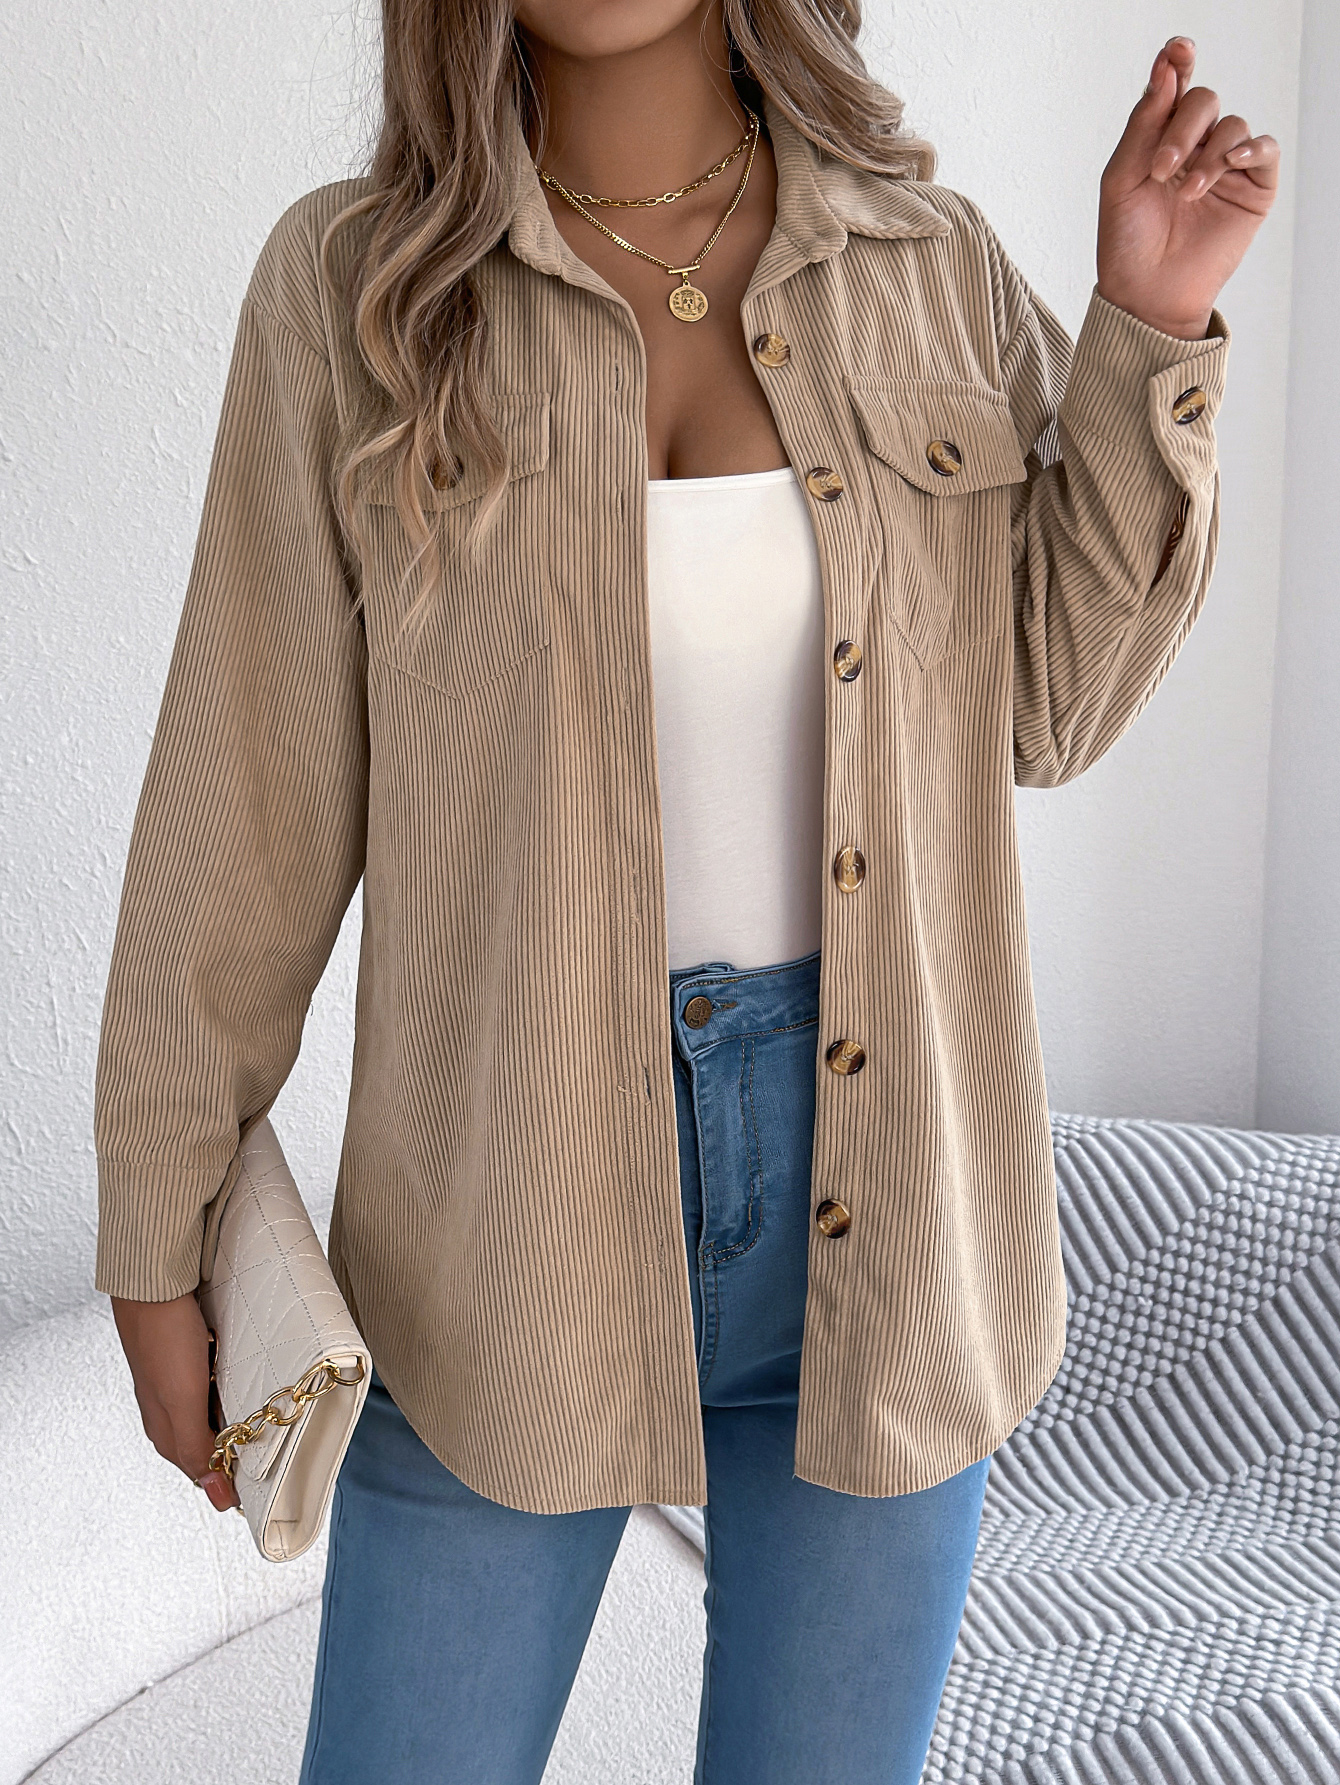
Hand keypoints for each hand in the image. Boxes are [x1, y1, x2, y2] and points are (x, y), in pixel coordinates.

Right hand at [110, 1290, 241, 1511]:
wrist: (152, 1285)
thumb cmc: (165, 1339)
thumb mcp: (182, 1400)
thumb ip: (196, 1446)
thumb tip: (214, 1495)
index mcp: (164, 1431)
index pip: (201, 1470)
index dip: (228, 1476)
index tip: (259, 1481)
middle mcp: (167, 1412)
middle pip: (207, 1442)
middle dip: (233, 1445)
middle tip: (264, 1441)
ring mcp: (176, 1385)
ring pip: (212, 1413)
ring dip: (233, 1415)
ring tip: (259, 1410)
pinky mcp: (187, 1360)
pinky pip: (212, 1384)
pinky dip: (228, 1387)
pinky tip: (241, 1378)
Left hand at [1096, 36, 1278, 339]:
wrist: (1147, 295)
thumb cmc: (1127, 243)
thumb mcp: (1121, 180)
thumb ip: (1142, 124)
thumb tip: (1165, 69)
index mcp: (1160, 139)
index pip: (1175, 86)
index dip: (1179, 62)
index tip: (1178, 50)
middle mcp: (1196, 145)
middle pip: (1203, 101)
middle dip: (1183, 127)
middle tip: (1162, 169)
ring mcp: (1226, 166)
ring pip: (1232, 125)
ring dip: (1208, 153)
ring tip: (1186, 191)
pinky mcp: (1253, 188)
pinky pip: (1265, 149)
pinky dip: (1251, 148)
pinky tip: (1232, 163)